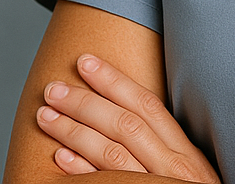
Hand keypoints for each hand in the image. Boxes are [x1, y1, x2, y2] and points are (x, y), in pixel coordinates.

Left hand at [36, 53, 220, 180]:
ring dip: (75, 131)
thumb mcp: (189, 172)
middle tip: (53, 87)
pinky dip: (82, 170)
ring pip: (112, 153)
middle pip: (125, 124)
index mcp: (184, 151)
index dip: (115, 81)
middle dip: (86, 101)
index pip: (147, 105)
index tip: (87, 62)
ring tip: (46, 115)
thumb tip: (129, 118)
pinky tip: (59, 157)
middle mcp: (173, 167)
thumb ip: (166, 148)